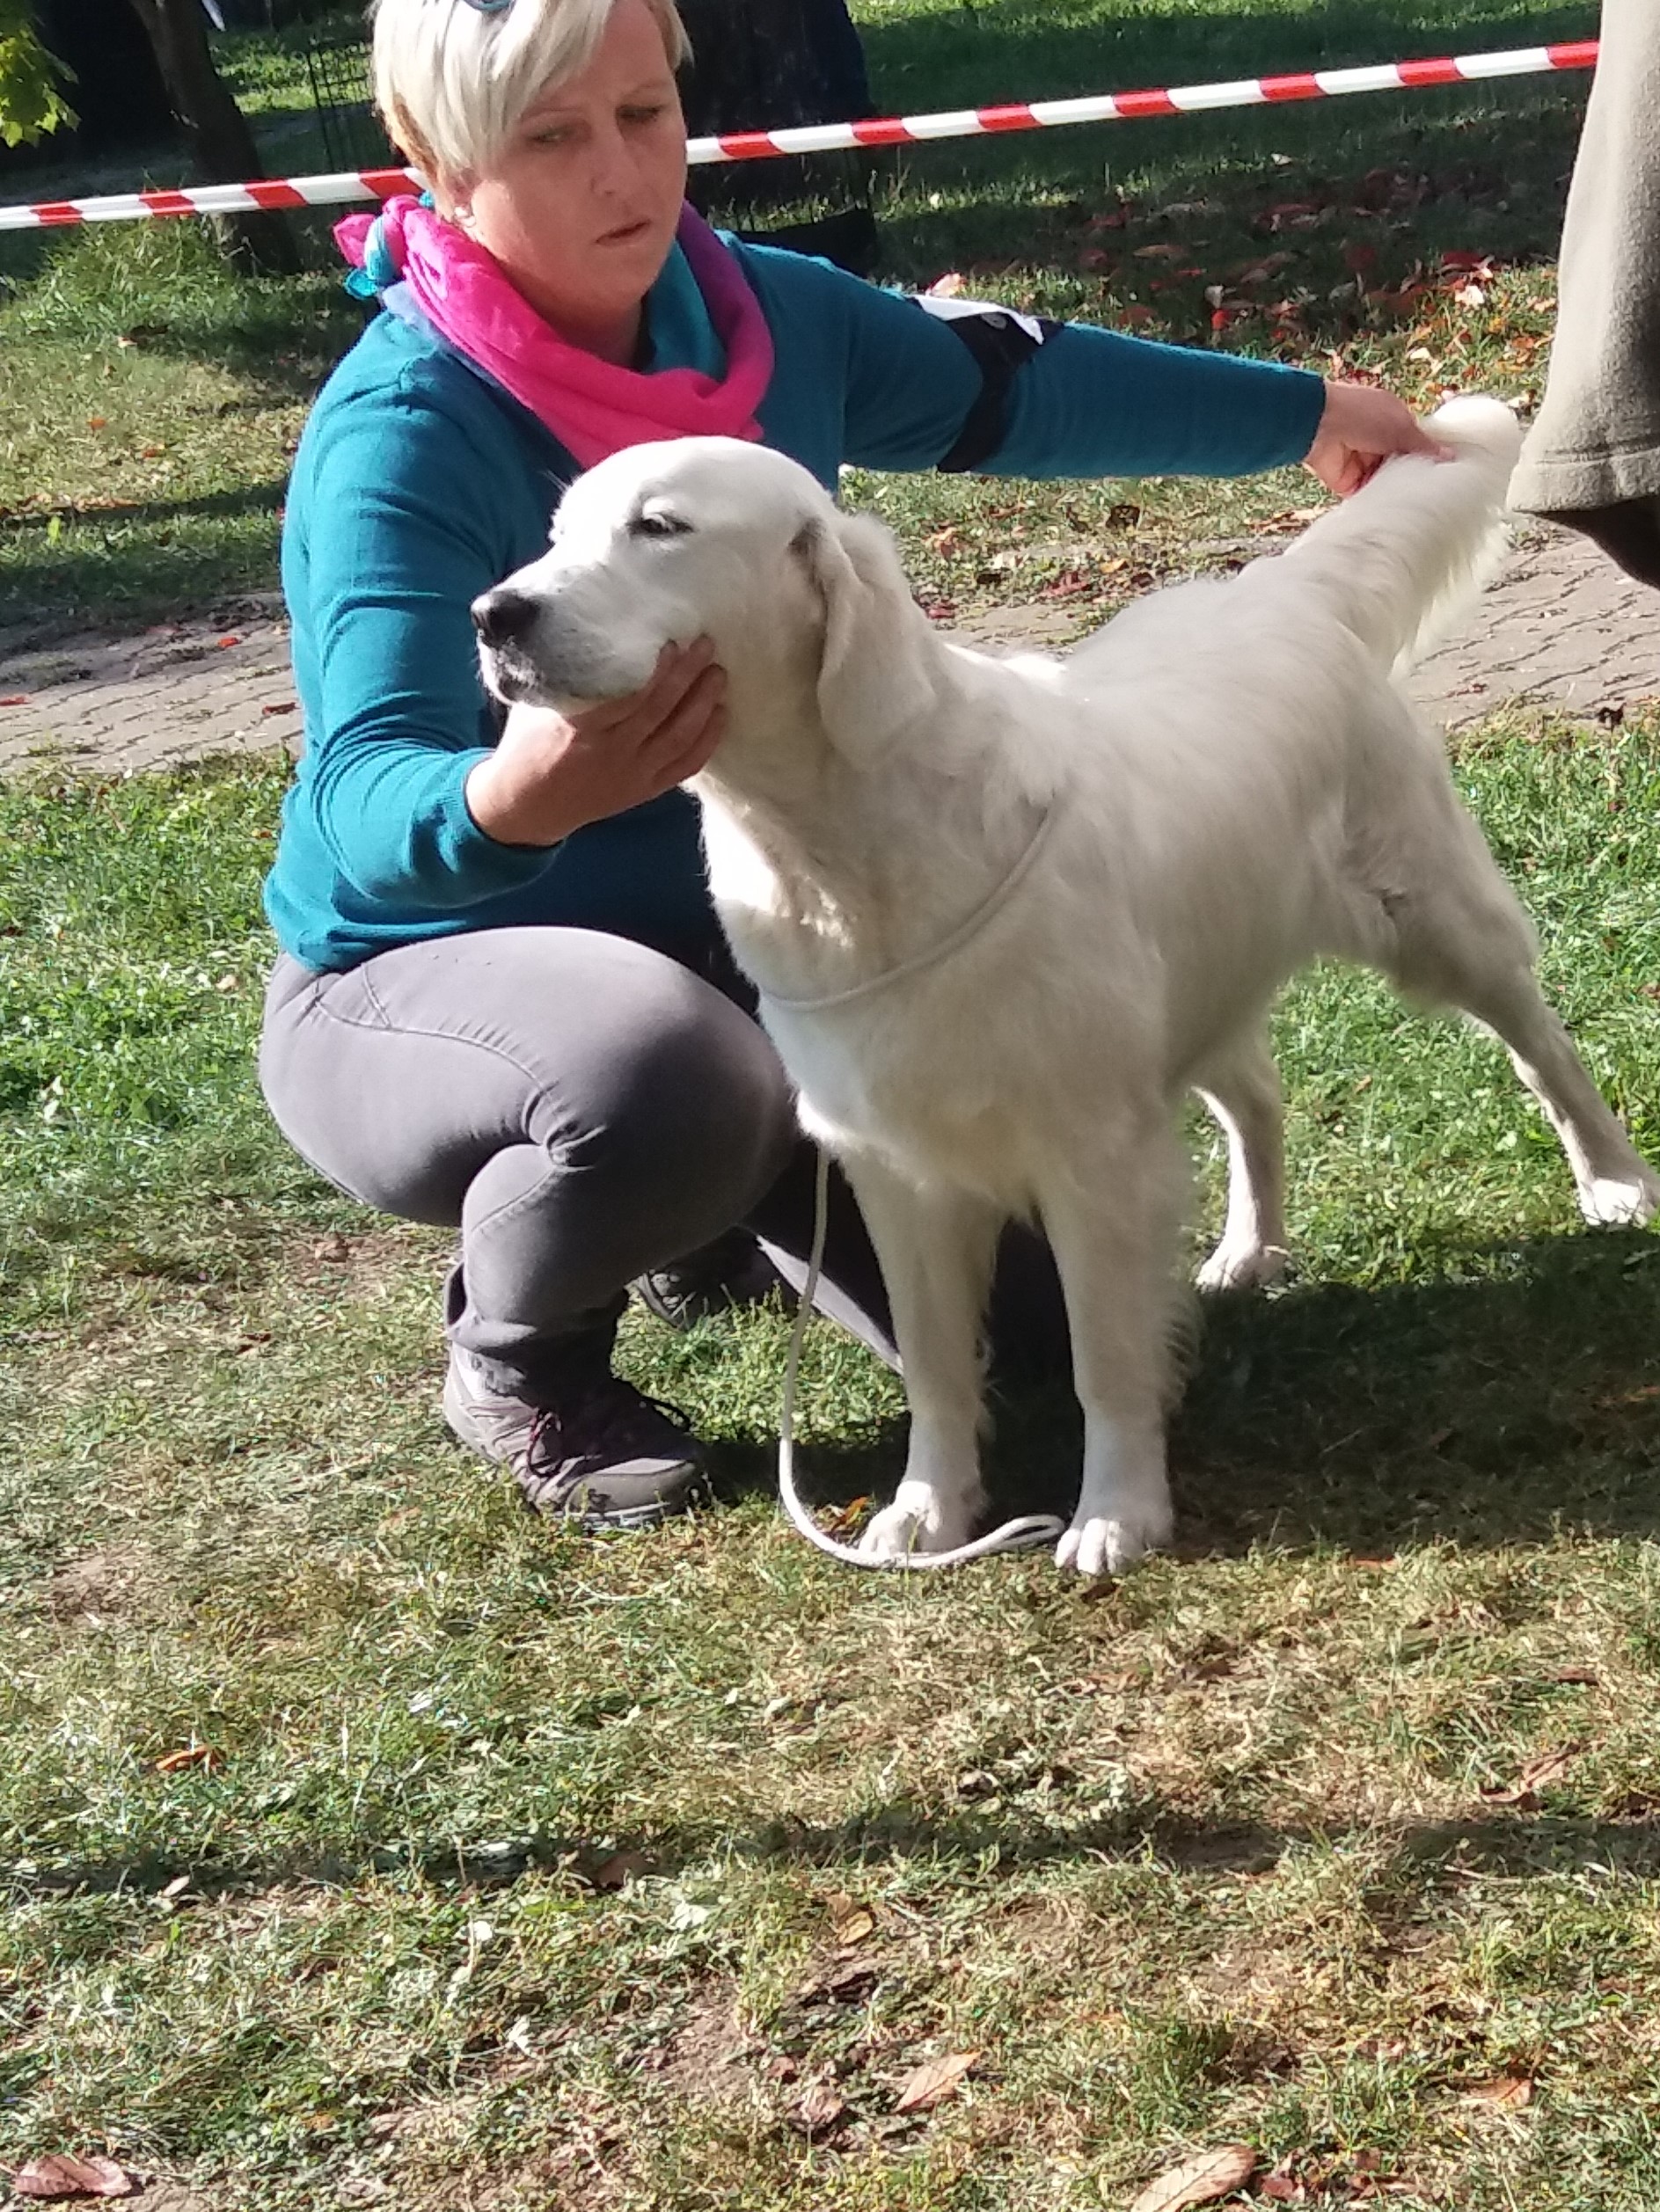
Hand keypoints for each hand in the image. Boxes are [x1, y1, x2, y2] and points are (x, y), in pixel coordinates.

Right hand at [465, 637, 725, 847]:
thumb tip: (589, 630)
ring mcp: (632, 774)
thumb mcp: (536, 706)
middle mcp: (612, 753)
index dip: (657, 670)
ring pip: (679, 738)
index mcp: (582, 729)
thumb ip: (565, 677)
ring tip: (718, 674)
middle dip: (688, 676)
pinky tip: (720, 716)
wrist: (527, 805)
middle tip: (706, 645)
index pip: (630, 697)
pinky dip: (707, 742)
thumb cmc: (528, 745)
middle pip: (661, 711)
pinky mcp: (644, 791)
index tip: (672, 642)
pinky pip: (684, 768)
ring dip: (703, 704)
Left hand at [1304, 380, 1450, 497]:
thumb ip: (1424, 445)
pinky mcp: (1346, 482)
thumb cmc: (1363, 415)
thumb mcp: (1401, 427)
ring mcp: (1361, 462)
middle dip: (1412, 477)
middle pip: (1400, 465)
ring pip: (1384, 481)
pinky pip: (1365, 495)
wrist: (1320, 425)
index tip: (1444, 472)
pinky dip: (1376, 501)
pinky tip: (1393, 511)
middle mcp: (1377, 441)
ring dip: (1395, 490)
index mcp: (1392, 420)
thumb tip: (1448, 456)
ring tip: (1417, 505)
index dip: (1427, 456)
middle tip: (1432, 493)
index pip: (1414, 442)